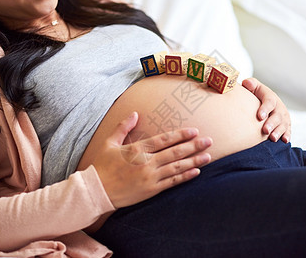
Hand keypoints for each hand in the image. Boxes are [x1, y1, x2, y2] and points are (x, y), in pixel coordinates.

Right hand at [92, 112, 211, 208]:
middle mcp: (146, 162)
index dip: (180, 135)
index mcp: (137, 149)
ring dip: (194, 161)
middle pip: (175, 152)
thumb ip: (123, 127)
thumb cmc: (102, 166)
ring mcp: (150, 177)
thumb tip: (135, 113)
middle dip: (194, 146)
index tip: (194, 131)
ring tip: (208, 156)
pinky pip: (172, 182)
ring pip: (177, 167)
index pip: (164, 139)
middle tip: (209, 141)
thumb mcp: (109, 143)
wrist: (96, 192)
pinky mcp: (151, 190)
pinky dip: (185, 177)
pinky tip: (196, 172)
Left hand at [242, 78, 290, 142]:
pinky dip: (287, 135)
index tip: (259, 116)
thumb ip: (250, 84)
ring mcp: (283, 116)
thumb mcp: (254, 87)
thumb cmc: (256, 95)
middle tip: (265, 130)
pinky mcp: (286, 125)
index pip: (269, 101)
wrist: (265, 101)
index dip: (265, 108)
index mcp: (270, 97)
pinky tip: (284, 140)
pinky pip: (288, 130)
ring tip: (272, 138)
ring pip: (283, 124)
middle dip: (272, 123)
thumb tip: (246, 83)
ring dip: (278, 131)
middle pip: (277, 115)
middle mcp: (279, 107)